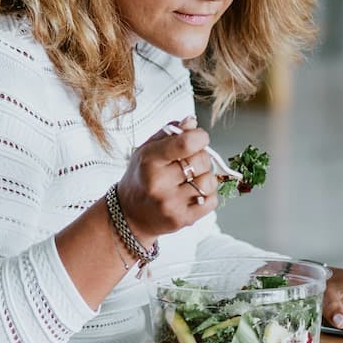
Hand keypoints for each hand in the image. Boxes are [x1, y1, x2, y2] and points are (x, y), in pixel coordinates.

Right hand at [115, 116, 217, 242]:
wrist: (129, 215)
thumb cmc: (141, 178)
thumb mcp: (146, 150)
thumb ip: (169, 134)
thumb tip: (192, 122)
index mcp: (150, 161)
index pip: (186, 143)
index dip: (200, 137)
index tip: (199, 138)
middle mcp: (159, 183)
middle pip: (201, 161)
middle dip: (202, 157)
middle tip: (191, 161)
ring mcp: (171, 204)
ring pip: (209, 182)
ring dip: (206, 177)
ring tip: (192, 178)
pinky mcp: (182, 219)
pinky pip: (212, 201)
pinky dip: (208, 194)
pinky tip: (194, 193)